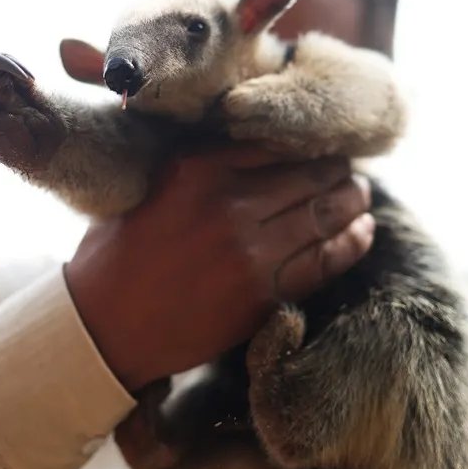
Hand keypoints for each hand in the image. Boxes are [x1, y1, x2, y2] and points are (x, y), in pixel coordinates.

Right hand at [64, 144, 373, 390]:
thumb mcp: (156, 185)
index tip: (322, 146)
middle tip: (349, 171)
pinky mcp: (262, 295)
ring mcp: (250, 252)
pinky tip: (364, 232)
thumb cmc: (122, 252)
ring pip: (324, 215)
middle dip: (338, 171)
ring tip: (361, 196)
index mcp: (199, 169)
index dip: (308, 144)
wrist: (103, 326)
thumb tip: (265, 149)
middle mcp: (229, 204)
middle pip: (309, 175)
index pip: (276, 143)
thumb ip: (207, 164)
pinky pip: (323, 261)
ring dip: (353, 202)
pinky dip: (351, 244)